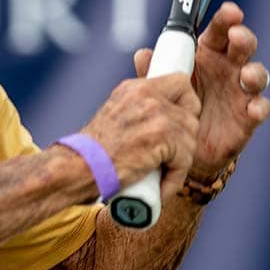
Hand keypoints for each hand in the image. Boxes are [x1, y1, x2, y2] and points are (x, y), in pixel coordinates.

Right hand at [75, 73, 202, 201]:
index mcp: (135, 88)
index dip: (186, 105)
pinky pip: (185, 158)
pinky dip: (175, 177)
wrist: (77, 167)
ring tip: (161, 176)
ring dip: (180, 161)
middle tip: (172, 156)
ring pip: (190, 137)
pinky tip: (161, 187)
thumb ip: (138, 112)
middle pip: (191, 111)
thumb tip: (164, 119)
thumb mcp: (115, 118)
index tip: (179, 125)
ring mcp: (155, 113)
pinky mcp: (161, 135)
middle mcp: (147, 94)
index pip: (181, 82)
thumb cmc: (93, 153)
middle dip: (186, 137)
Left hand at [133, 1, 269, 182]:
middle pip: (243, 47)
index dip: (226, 19)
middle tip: (236, 36)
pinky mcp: (247, 118)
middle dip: (243, 38)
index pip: (220, 31)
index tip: (231, 11)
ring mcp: (241, 92)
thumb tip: (142, 54)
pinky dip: (259, 107)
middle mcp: (229, 69)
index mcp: (208, 54)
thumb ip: (154, 71)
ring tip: (246, 75)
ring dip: (255, 73)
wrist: (183, 148)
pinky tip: (253, 108)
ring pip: (257, 75)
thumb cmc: (176, 107)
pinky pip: (260, 109)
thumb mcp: (161, 88)